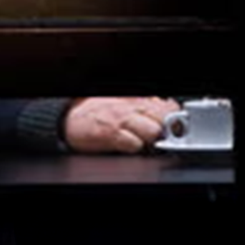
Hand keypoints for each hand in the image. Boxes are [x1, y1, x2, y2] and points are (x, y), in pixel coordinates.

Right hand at [61, 96, 179, 153]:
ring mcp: (121, 120)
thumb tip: (166, 109)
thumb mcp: (124, 101)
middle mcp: (131, 106)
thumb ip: (145, 104)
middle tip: (159, 134)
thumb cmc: (97, 111)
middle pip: (165, 118)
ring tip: (143, 139)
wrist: (69, 118)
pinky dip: (135, 147)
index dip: (173, 117)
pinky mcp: (111, 135)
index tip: (175, 124)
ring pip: (154, 130)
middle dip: (165, 128)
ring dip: (151, 138)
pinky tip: (129, 145)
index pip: (168, 105)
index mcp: (136, 97)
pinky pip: (134, 144)